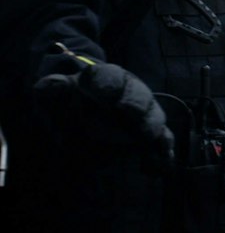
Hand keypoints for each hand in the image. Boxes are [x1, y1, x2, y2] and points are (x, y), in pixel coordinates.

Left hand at [33, 48, 174, 166]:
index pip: (111, 75)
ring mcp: (142, 113)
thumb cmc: (68, 102)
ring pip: (154, 114)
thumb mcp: (53, 94)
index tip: (101, 94)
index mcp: (106, 78)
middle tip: (128, 113)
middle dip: (136, 102)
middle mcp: (129, 92)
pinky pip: (163, 138)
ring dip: (152, 125)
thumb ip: (51, 88)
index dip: (108, 83)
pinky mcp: (148, 133)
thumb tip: (53, 85)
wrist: (78, 117)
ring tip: (146, 135)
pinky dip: (164, 148)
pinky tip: (162, 157)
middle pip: (140, 93)